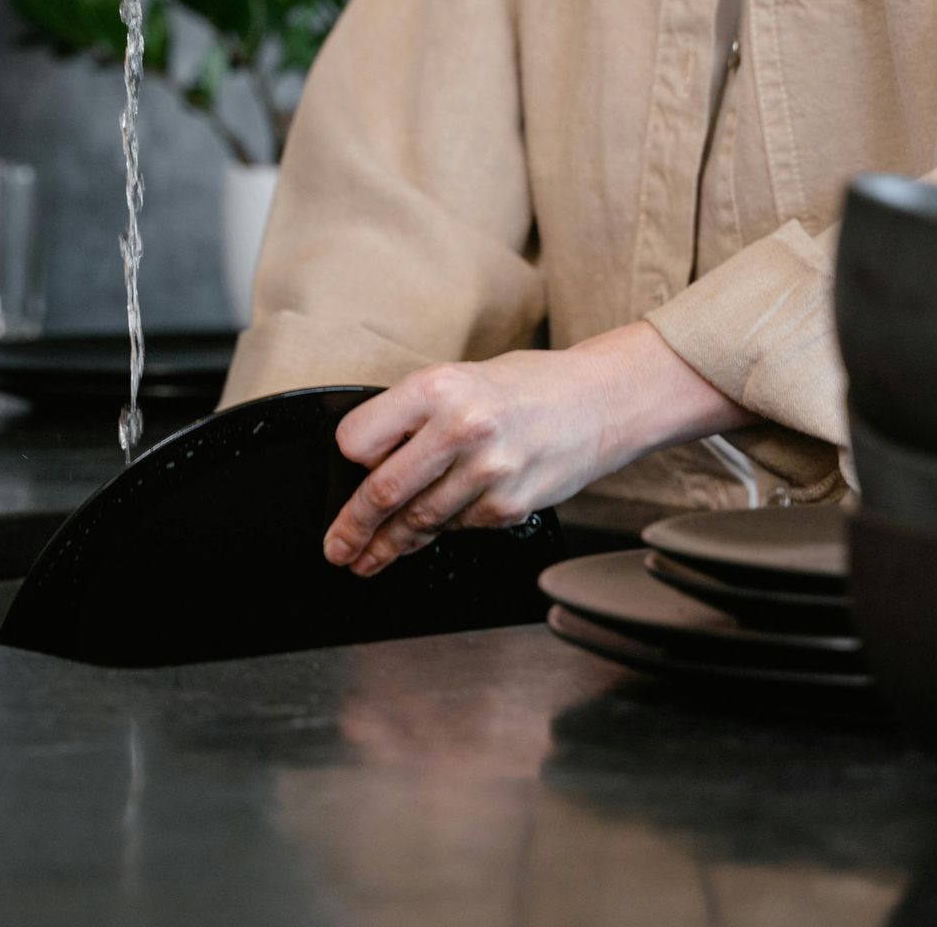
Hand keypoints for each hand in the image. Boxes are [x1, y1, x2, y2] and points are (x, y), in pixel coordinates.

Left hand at [322, 322, 755, 575]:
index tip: (345, 471)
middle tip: (336, 548)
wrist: (599, 402)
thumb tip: (366, 464)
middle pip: (383, 492)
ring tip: (368, 558)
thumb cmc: (525, 388)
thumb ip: (413, 417)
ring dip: (389, 545)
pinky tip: (434, 528)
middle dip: (352, 528)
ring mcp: (488, 472)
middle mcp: (461, 428)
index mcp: (437, 387)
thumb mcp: (459, 379)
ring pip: (419, 521)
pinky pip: (459, 527)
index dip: (349, 458)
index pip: (360, 439)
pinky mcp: (509, 506)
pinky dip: (444, 528)